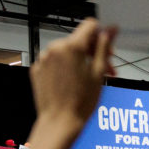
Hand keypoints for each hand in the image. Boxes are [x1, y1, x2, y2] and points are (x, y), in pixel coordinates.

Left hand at [30, 18, 115, 133]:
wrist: (59, 123)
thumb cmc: (80, 102)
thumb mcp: (99, 72)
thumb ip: (104, 47)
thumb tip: (111, 30)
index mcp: (71, 46)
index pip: (89, 25)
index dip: (101, 33)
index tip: (107, 45)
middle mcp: (54, 48)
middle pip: (78, 40)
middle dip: (94, 51)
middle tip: (107, 68)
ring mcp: (43, 59)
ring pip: (66, 51)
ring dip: (80, 60)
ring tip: (91, 78)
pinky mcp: (37, 70)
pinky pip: (54, 62)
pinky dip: (65, 68)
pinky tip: (73, 83)